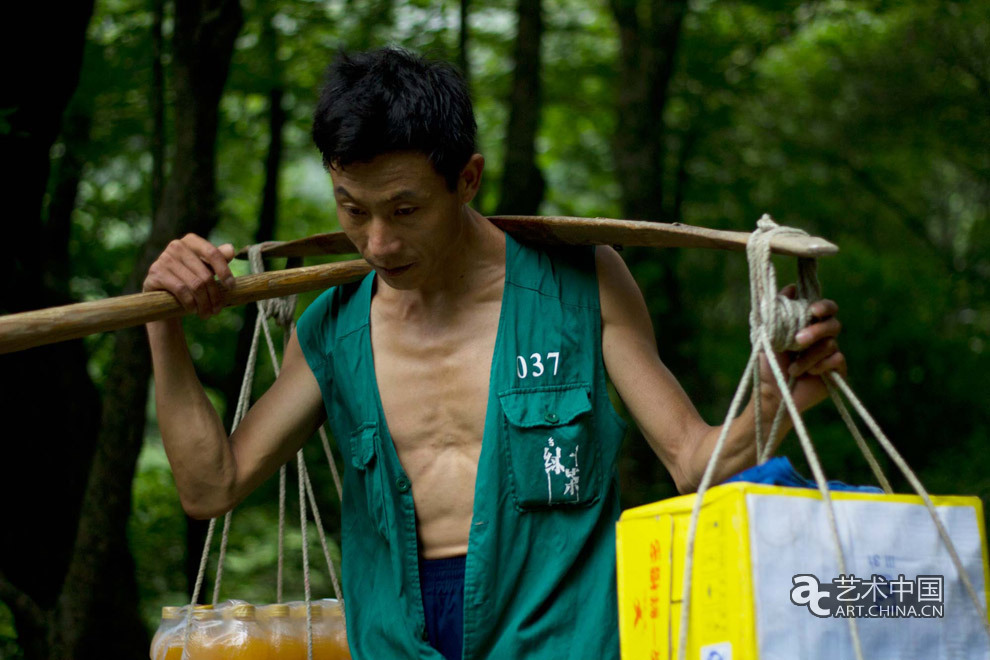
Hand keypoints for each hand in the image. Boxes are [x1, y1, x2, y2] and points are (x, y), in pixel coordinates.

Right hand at [143, 233, 236, 318]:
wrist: (162, 294)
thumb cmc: (189, 279)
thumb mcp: (206, 268)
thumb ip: (219, 258)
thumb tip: (231, 249)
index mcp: (191, 241)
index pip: (212, 253)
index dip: (224, 271)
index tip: (231, 287)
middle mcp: (176, 246)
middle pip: (205, 274)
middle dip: (214, 295)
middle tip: (217, 310)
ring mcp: (164, 258)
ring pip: (195, 285)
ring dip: (204, 303)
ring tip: (207, 313)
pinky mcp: (156, 273)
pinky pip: (181, 290)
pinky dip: (190, 303)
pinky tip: (193, 310)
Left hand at [758, 284, 846, 413]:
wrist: (773, 392)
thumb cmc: (770, 364)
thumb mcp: (768, 335)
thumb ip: (778, 311)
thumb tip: (790, 287)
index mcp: (809, 325)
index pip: (826, 309)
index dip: (823, 307)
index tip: (813, 311)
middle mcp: (823, 337)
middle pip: (833, 324)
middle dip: (815, 331)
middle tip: (797, 341)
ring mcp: (831, 354)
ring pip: (830, 344)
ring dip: (808, 357)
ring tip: (794, 368)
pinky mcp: (838, 371)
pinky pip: (837, 360)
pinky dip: (820, 366)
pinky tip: (808, 374)